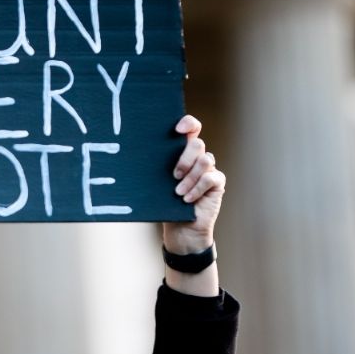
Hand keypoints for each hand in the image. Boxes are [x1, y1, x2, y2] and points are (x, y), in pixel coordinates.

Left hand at [163, 115, 225, 253]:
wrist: (180, 229)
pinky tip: (187, 199)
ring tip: (178, 192)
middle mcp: (197, 158)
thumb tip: (137, 154)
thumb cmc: (165, 203)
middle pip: (197, 144)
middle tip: (174, 175)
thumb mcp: (158, 183)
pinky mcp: (217, 183)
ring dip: (190, 178)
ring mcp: (209, 169)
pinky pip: (210, 178)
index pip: (191, 128)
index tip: (177, 129)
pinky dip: (197, 188)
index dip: (188, 124)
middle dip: (185, 159)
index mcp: (182, 152)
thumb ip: (158, 167)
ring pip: (205, 160)